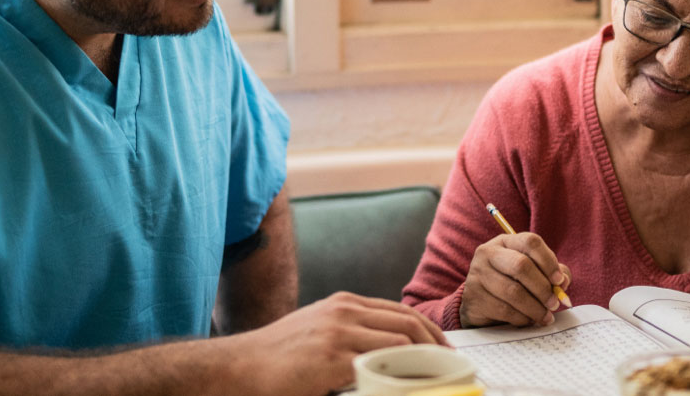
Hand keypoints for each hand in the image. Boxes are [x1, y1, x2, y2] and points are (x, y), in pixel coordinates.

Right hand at [231, 291, 447, 395]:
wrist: (240, 367)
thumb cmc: (277, 355)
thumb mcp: (317, 329)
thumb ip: (349, 332)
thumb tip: (386, 350)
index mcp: (343, 303)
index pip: (399, 311)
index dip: (427, 330)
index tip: (442, 349)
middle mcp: (344, 312)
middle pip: (407, 322)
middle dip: (435, 345)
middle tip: (449, 366)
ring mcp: (338, 333)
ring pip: (401, 341)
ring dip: (423, 361)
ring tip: (435, 378)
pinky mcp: (331, 358)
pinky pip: (380, 364)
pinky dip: (399, 374)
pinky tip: (407, 386)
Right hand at [460, 232, 570, 327]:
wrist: (480, 303)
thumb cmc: (511, 283)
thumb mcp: (532, 272)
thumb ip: (552, 273)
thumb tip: (563, 282)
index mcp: (505, 242)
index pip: (530, 242)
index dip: (549, 262)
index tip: (559, 281)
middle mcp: (488, 253)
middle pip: (521, 265)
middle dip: (542, 288)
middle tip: (554, 303)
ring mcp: (477, 274)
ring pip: (512, 291)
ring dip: (535, 308)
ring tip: (545, 316)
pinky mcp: (473, 296)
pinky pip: (504, 309)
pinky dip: (522, 318)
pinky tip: (528, 320)